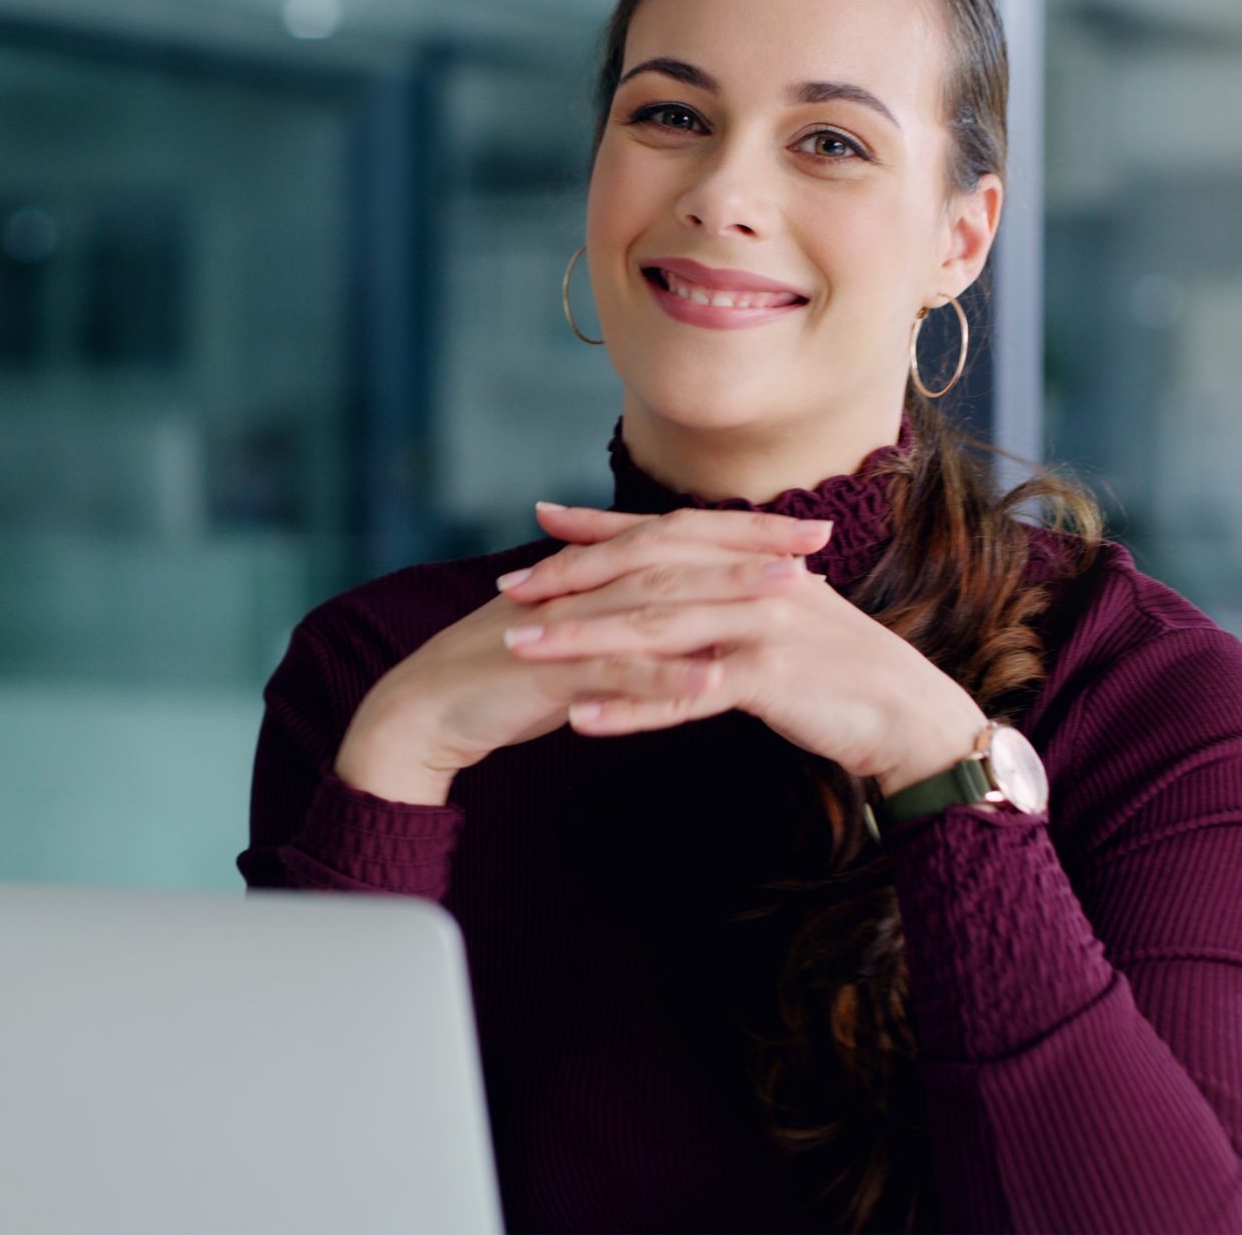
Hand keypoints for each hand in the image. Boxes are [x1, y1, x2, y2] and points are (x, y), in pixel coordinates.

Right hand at [334, 507, 830, 804]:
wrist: (422, 711)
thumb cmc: (501, 678)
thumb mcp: (574, 639)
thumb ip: (625, 620)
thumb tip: (688, 611)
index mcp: (593, 576)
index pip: (679, 540)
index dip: (744, 530)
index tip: (809, 529)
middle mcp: (583, 588)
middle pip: (678, 557)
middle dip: (752, 547)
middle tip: (819, 541)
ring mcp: (565, 628)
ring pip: (655, 606)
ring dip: (725, 597)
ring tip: (787, 597)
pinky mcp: (546, 673)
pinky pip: (613, 673)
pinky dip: (664, 678)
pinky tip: (715, 681)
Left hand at [498, 504, 986, 794]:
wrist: (912, 717)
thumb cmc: (843, 675)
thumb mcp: (786, 617)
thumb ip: (736, 592)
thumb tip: (685, 581)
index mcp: (753, 560)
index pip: (664, 532)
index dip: (602, 525)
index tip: (542, 518)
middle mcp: (752, 580)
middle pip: (647, 571)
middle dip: (572, 577)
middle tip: (510, 588)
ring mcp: (761, 625)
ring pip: (654, 626)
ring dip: (582, 639)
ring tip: (523, 649)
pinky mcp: (769, 679)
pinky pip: (685, 692)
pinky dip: (631, 706)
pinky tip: (581, 720)